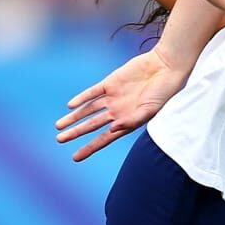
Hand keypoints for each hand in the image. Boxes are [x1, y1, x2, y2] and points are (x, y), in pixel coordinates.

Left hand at [57, 47, 191, 161]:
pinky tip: (71, 105)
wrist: (165, 67)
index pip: (104, 139)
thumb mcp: (150, 110)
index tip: (75, 157)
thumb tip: (112, 130)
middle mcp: (117, 112)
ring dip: (73, 117)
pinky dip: (81, 98)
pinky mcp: (110, 82)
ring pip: (88, 110)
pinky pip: (92, 92)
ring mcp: (113, 97)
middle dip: (75, 133)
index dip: (90, 148)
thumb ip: (132, 121)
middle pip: (91, 125)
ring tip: (59, 126)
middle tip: (59, 140)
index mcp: (127, 122)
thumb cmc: (163, 92)